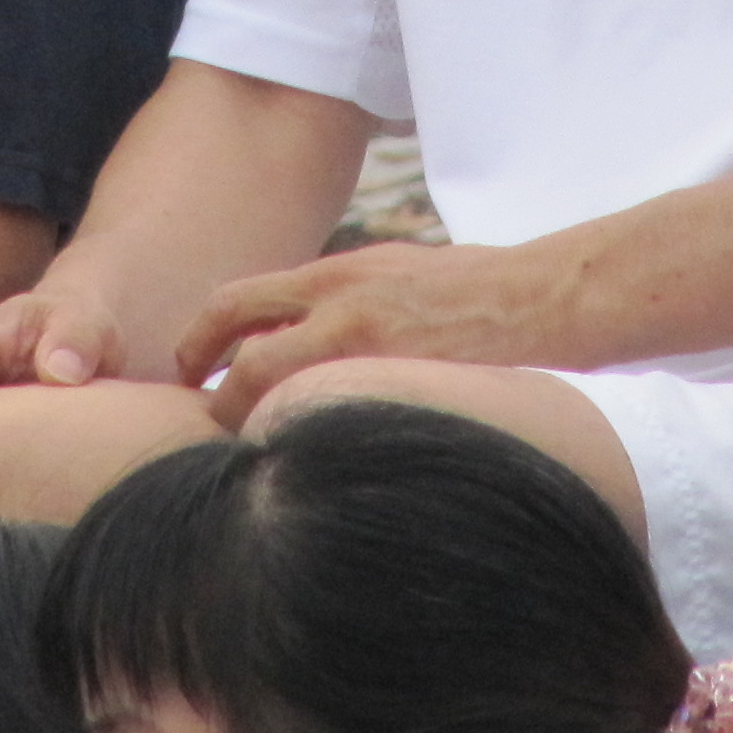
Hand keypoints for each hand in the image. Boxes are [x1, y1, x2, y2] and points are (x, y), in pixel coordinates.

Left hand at [181, 242, 569, 425]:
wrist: (539, 294)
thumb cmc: (478, 287)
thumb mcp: (398, 273)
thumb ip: (347, 302)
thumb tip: (309, 337)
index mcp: (338, 272)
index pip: (240, 299)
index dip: (202, 336)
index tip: (193, 369)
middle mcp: (337, 295)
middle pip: (234, 329)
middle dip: (201, 371)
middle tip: (196, 411)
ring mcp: (362, 334)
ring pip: (266, 376)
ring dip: (244, 414)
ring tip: (244, 448)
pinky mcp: (391, 371)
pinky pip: (320, 408)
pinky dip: (298, 432)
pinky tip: (302, 460)